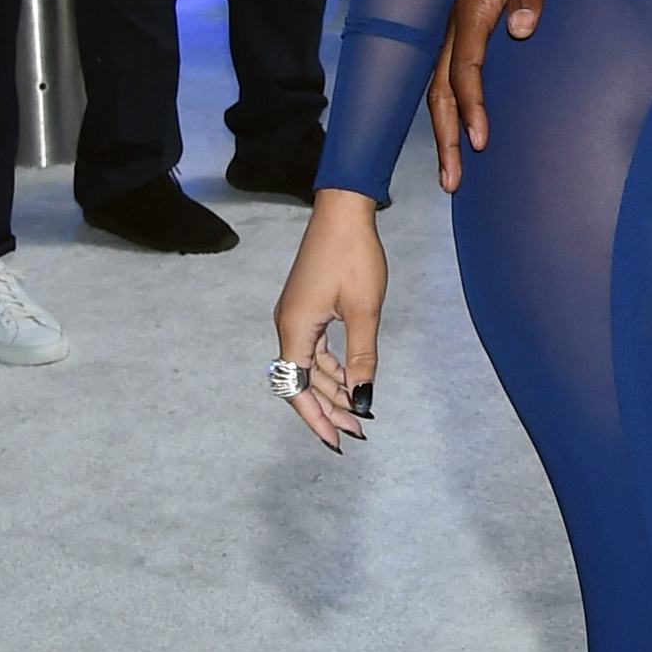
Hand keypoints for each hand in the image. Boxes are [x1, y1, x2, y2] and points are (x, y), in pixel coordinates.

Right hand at [270, 189, 383, 449]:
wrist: (344, 211)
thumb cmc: (353, 256)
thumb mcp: (364, 312)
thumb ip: (361, 358)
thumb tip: (361, 399)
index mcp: (294, 329)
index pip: (296, 388)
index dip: (316, 417)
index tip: (336, 441)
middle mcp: (288, 326)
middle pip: (303, 381)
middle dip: (330, 408)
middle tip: (359, 429)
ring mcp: (296, 316)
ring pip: (311, 366)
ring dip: (333, 389)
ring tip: (360, 410)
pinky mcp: (307, 307)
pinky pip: (316, 348)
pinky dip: (333, 367)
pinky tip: (351, 379)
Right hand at [428, 0, 577, 189]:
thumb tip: (522, 30)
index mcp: (474, 0)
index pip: (464, 67)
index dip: (472, 105)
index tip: (480, 142)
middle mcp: (458, 13)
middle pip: (442, 86)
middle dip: (446, 135)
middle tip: (453, 181)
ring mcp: (459, 15)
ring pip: (440, 81)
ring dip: (445, 127)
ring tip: (452, 170)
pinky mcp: (469, 15)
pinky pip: (452, 68)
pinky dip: (453, 104)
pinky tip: (460, 126)